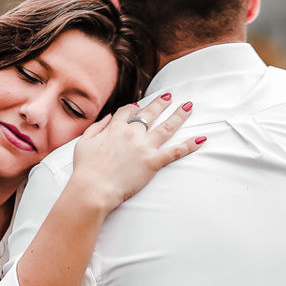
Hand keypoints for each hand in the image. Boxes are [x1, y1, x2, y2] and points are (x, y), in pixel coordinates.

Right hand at [67, 93, 203, 213]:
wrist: (93, 188)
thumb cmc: (85, 169)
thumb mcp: (84, 142)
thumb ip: (97, 127)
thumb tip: (110, 116)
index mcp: (115, 128)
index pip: (128, 111)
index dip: (135, 107)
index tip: (140, 106)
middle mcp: (132, 133)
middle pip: (150, 113)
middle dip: (161, 103)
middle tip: (169, 97)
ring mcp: (144, 147)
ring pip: (167, 127)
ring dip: (180, 115)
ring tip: (189, 106)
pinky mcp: (153, 162)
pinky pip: (175, 151)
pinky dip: (189, 145)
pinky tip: (201, 138)